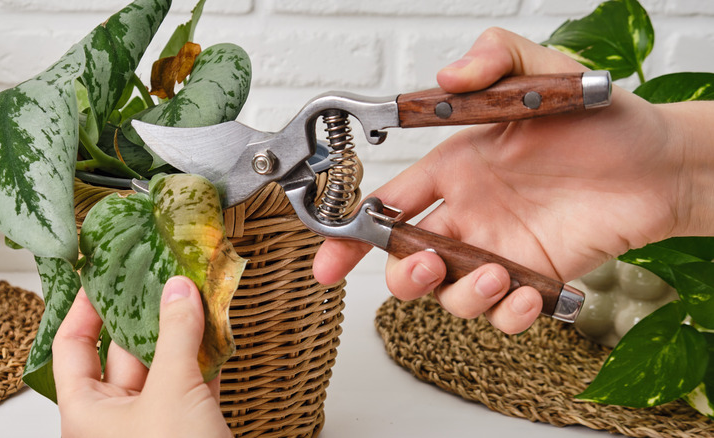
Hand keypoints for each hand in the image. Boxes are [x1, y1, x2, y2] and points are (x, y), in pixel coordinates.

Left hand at [53, 276, 231, 437]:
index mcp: (87, 411)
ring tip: (195, 294)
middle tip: (164, 276)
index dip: (85, 308)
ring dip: (182, 333)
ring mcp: (152, 420)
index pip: (71, 346)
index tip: (103, 275)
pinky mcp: (186, 426)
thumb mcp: (172, 391)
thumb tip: (179, 288)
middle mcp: (114, 416)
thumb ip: (176, 335)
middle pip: (125, 350)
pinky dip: (205, 358)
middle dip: (147, 313)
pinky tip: (217, 329)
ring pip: (163, 365)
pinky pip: (191, 382)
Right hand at [313, 28, 702, 333]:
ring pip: (449, 296)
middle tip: (429, 264)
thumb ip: (493, 60)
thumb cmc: (600, 121)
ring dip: (461, 295)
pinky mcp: (534, 279)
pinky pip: (502, 316)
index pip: (387, 205)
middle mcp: (469, 215)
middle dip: (403, 275)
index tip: (328, 258)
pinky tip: (531, 293)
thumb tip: (444, 79)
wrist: (658, 163)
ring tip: (499, 275)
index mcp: (455, 169)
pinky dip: (508, 316)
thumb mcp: (542, 74)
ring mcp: (498, 251)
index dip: (350, 233)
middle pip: (406, 262)